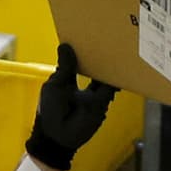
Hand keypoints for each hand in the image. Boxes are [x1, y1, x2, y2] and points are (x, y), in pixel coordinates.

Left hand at [28, 46, 118, 170]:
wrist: (58, 137)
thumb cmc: (51, 110)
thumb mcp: (56, 85)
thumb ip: (65, 67)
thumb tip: (65, 45)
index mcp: (69, 79)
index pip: (79, 61)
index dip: (83, 50)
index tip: (88, 33)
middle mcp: (84, 85)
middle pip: (94, 67)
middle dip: (100, 55)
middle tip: (107, 37)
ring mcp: (93, 94)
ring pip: (104, 77)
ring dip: (109, 66)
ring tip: (116, 47)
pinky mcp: (101, 103)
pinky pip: (110, 89)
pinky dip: (114, 80)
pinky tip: (119, 68)